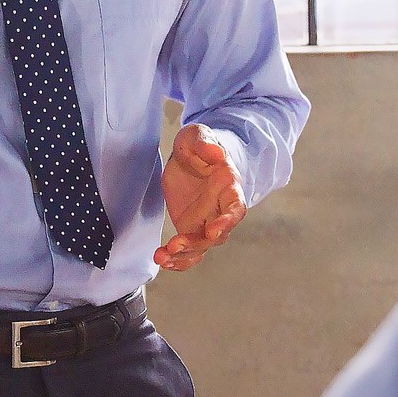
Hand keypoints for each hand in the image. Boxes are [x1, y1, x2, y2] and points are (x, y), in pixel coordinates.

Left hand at [156, 124, 245, 271]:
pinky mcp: (189, 227)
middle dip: (197, 242)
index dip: (227, 221)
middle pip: (217, 234)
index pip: (235, 208)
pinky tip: (162, 260)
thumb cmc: (197, 145)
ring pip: (202, 246)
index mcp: (228, 187)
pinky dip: (177, 259)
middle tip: (175, 245)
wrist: (188, 156)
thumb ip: (204, 143)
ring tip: (162, 257)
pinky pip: (188, 250)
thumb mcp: (196, 136)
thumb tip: (216, 153)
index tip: (213, 230)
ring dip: (184, 256)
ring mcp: (206, 221)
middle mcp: (220, 209)